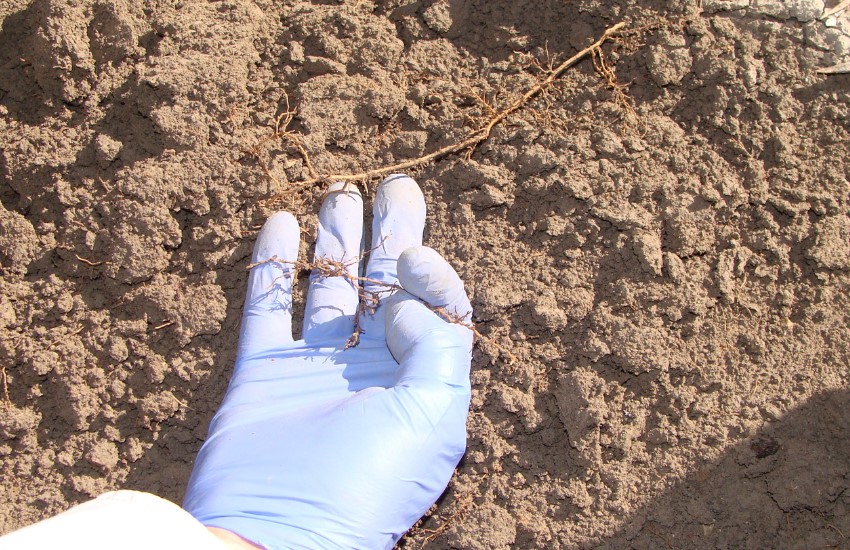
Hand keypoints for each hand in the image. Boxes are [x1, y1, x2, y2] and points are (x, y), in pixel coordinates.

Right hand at [183, 175, 472, 548]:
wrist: (275, 535)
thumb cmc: (365, 485)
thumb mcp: (431, 420)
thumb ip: (435, 347)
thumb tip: (402, 300)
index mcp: (418, 381)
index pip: (435, 309)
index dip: (431, 271)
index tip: (411, 257)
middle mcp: (370, 369)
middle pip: (384, 287)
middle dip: (391, 234)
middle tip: (394, 184)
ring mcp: (315, 368)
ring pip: (330, 289)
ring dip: (335, 240)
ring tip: (340, 190)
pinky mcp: (263, 369)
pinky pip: (269, 306)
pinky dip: (273, 266)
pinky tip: (279, 224)